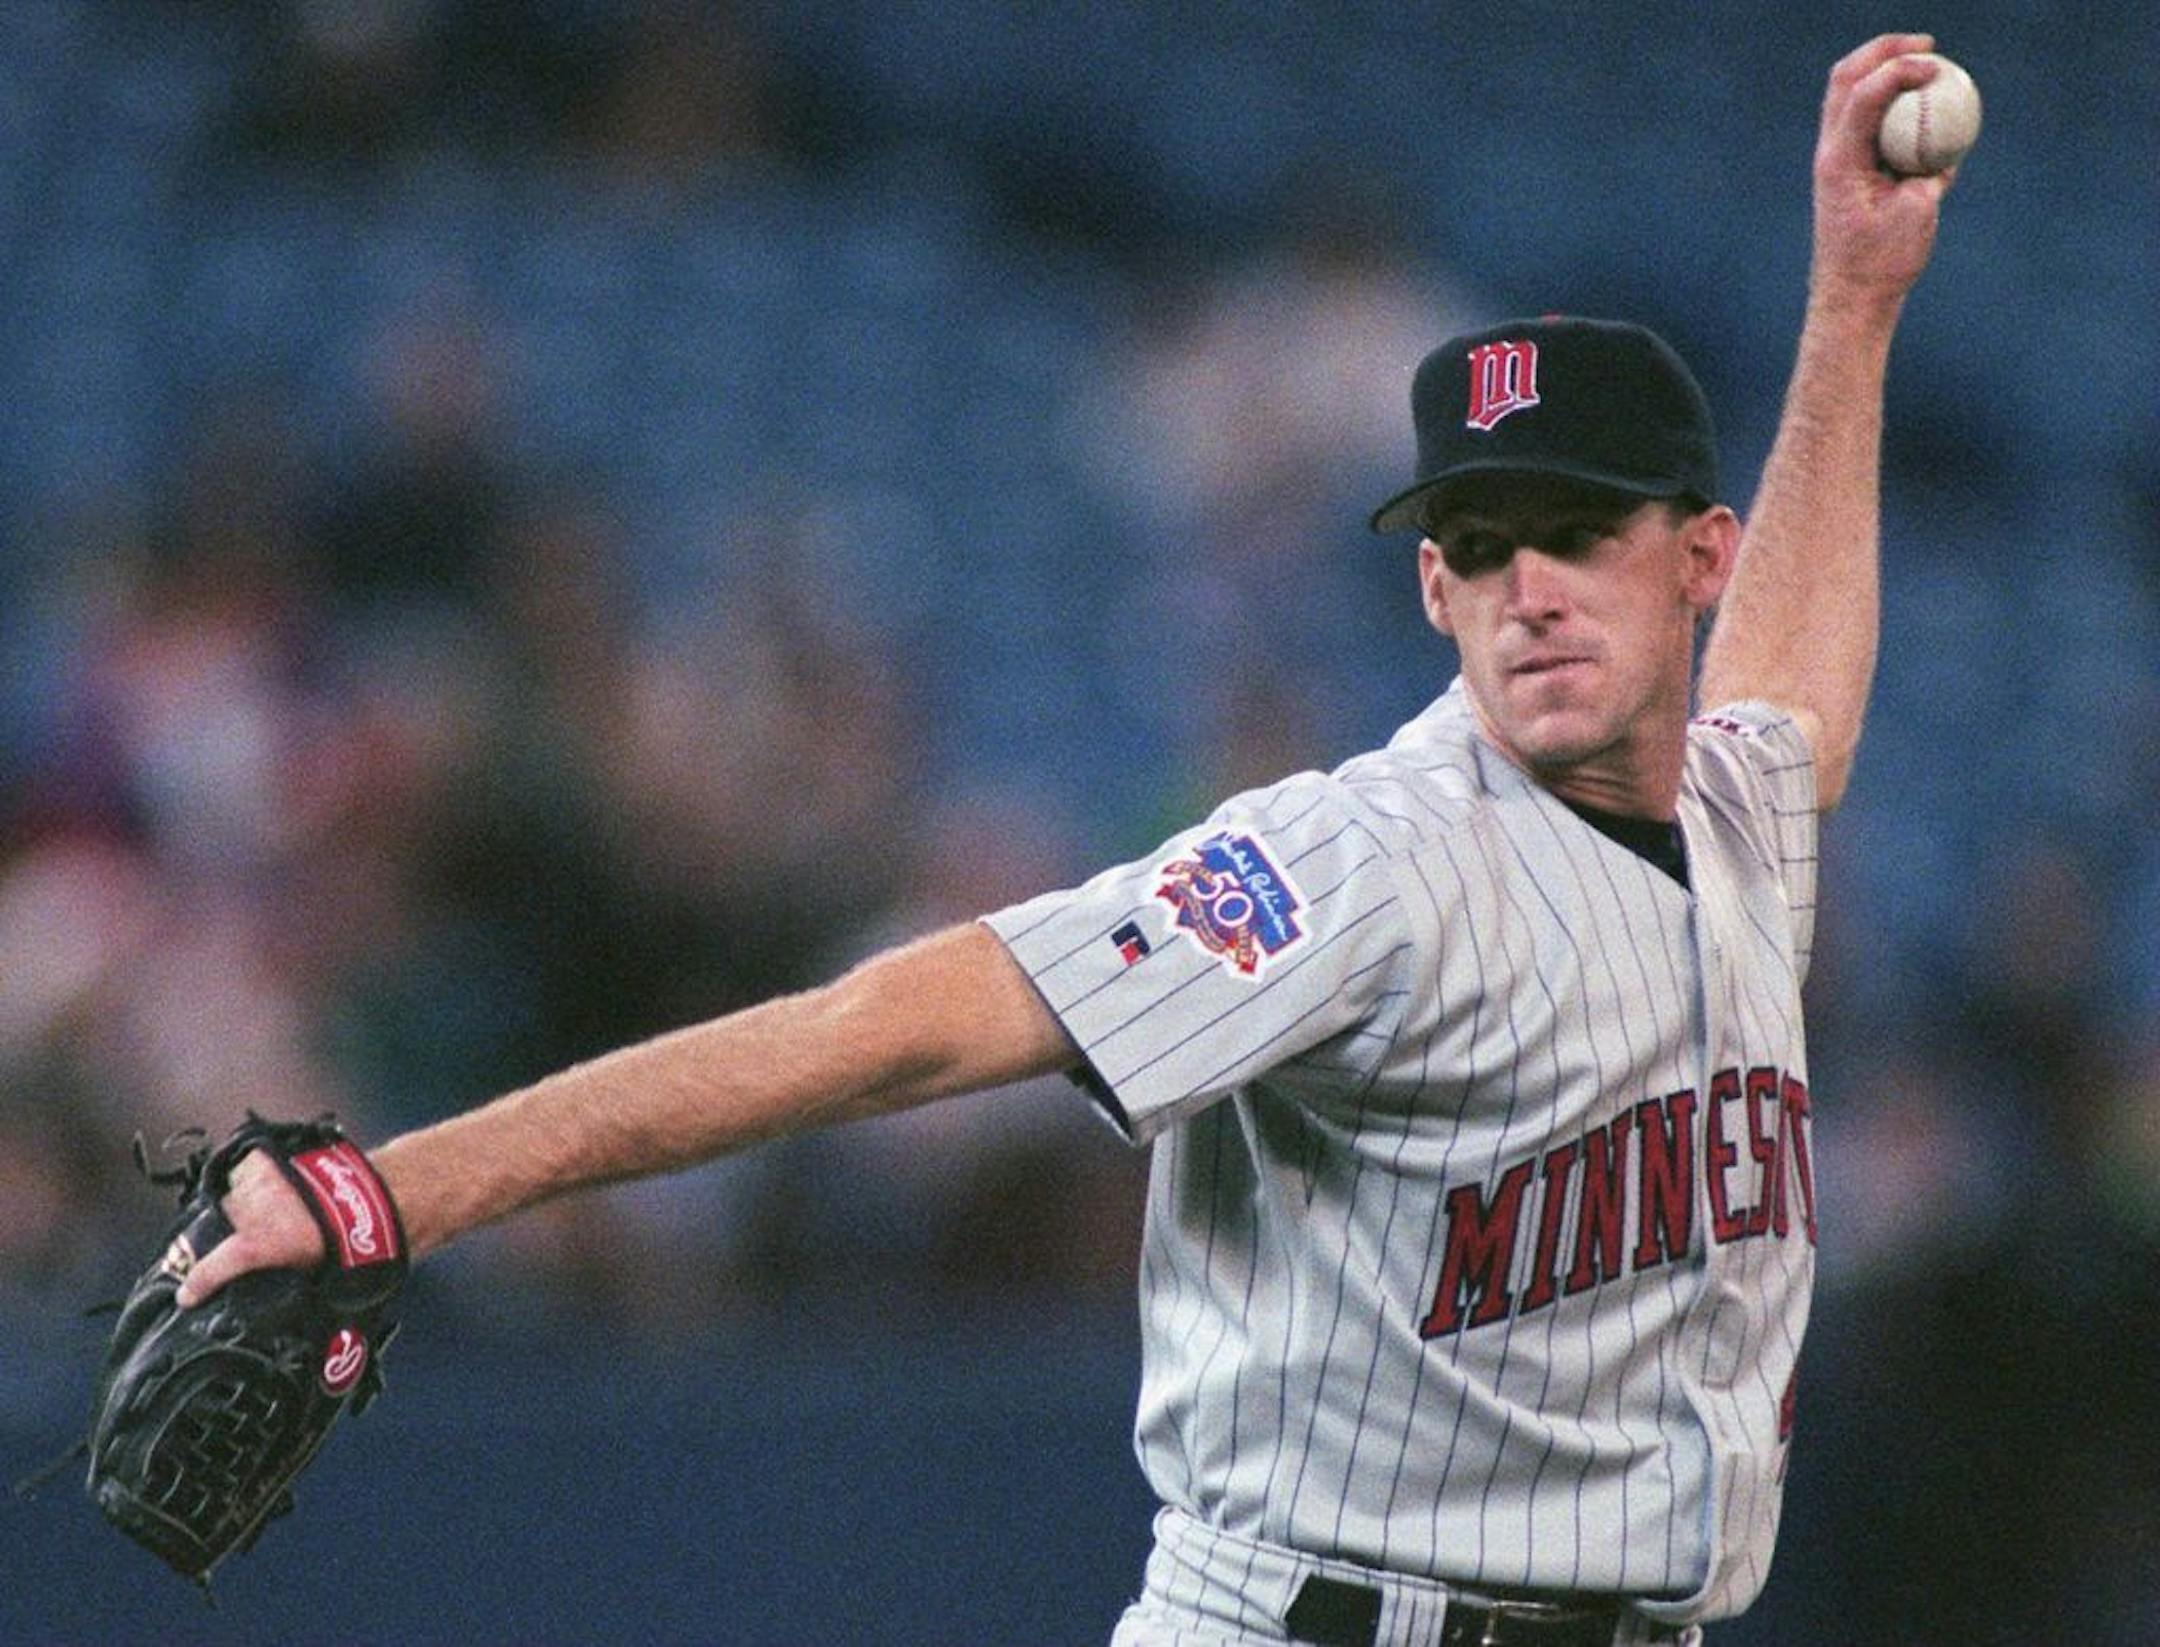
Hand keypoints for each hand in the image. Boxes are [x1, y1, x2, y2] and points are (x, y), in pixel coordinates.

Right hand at [173, 1148, 324, 1306]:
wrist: (361, 1194)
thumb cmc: (339, 1233)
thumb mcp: (302, 1269)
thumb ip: (274, 1277)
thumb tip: (268, 1291)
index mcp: (252, 1246)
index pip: (209, 1270)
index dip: (195, 1286)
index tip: (187, 1296)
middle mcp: (244, 1214)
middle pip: (217, 1228)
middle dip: (222, 1237)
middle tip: (245, 1239)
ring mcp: (250, 1184)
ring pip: (228, 1199)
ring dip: (240, 1207)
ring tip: (269, 1211)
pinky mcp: (261, 1159)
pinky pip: (242, 1172)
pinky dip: (251, 1181)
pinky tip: (271, 1187)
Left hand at [1810, 35, 1954, 310]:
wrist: (1851, 298)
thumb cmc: (1883, 262)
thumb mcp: (1917, 211)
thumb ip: (1930, 169)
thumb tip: (1945, 142)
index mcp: (1840, 160)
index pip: (1863, 95)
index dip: (1899, 68)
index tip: (1935, 64)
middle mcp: (1831, 154)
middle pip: (1845, 81)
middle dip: (1883, 51)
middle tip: (1926, 45)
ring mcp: (1835, 161)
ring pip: (1849, 98)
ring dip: (1882, 72)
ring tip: (1924, 63)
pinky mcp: (1846, 172)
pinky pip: (1866, 125)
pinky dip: (1890, 106)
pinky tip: (1923, 105)